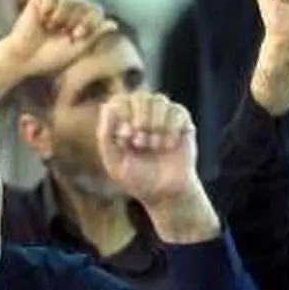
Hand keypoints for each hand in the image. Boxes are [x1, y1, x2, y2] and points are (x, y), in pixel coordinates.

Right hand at [2, 0, 116, 79]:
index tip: (76, 36)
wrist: (25, 57)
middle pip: (86, 4)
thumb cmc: (49, 57)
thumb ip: (96, 35)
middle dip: (76, 21)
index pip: (96, 11)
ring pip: (71, 0)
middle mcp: (69, 6)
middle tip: (62, 33)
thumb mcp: (79, 48)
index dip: (90, 23)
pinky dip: (49, 11)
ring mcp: (56, 0)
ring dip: (61, 18)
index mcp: (79, 18)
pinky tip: (41, 20)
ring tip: (50, 27)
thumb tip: (114, 24)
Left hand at [98, 91, 195, 206]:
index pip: (119, 100)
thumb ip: (106, 136)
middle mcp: (142, 115)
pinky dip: (171, 128)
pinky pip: (177, 111)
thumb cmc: (136, 178)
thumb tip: (108, 107)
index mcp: (122, 122)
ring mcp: (163, 116)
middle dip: (140, 117)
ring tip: (153, 146)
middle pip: (140, 96)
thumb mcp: (113, 162)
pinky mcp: (182, 123)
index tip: (126, 136)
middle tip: (140, 141)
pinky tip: (168, 145)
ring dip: (155, 124)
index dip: (122, 114)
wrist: (164, 193)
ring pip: (160, 100)